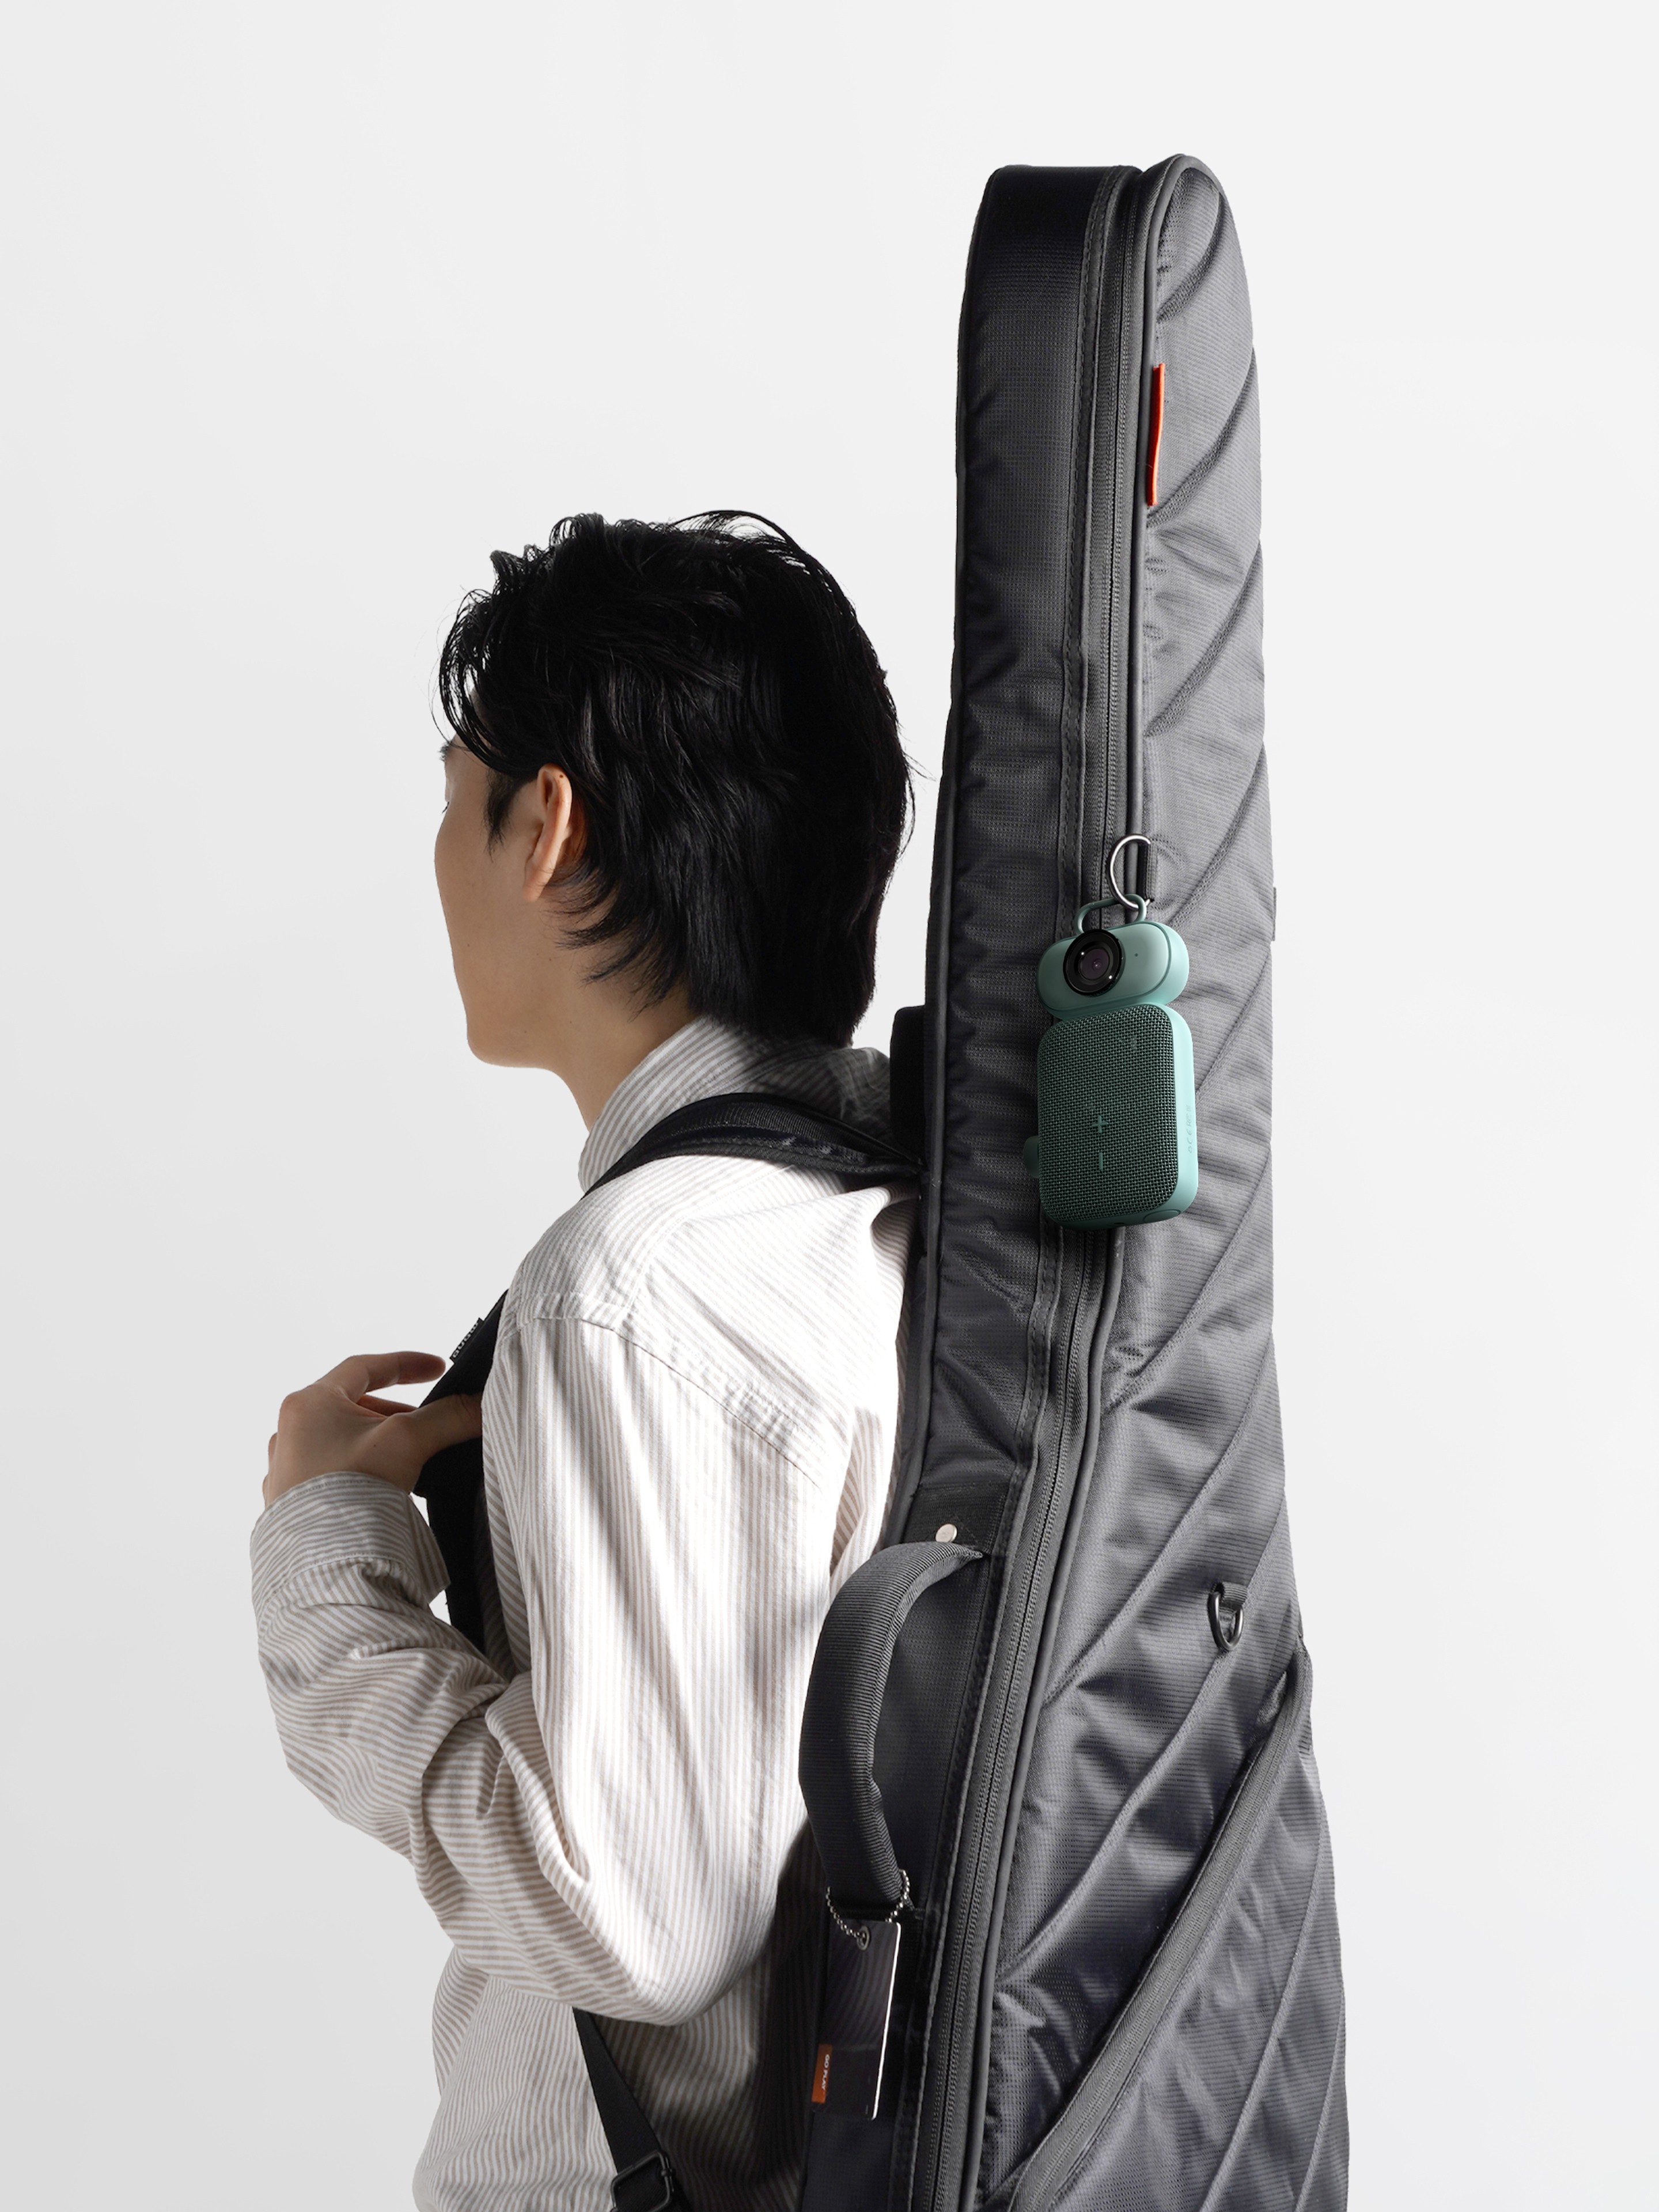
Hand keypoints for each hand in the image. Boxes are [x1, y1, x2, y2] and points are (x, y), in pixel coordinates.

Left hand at [263, 1352, 482, 1508]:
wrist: (320, 1561)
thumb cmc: (350, 1491)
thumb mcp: (407, 1442)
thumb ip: (447, 1417)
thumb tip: (482, 1405)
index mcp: (309, 1403)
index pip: (365, 1367)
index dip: (406, 1364)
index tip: (437, 1368)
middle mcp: (289, 1431)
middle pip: (352, 1405)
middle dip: (395, 1411)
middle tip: (427, 1424)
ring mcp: (286, 1468)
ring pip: (341, 1440)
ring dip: (377, 1442)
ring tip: (407, 1458)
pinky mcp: (290, 1501)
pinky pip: (329, 1472)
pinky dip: (358, 1470)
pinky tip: (378, 1487)